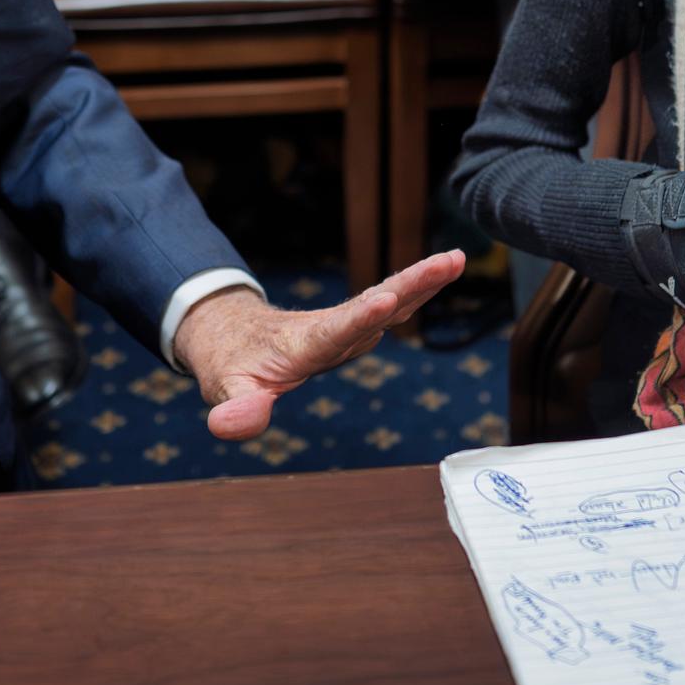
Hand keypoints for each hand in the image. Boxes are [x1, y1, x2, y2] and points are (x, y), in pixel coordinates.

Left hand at [174, 251, 465, 439]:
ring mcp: (344, 325)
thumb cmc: (231, 364)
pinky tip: (445, 274)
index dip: (360, 318)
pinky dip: (417, 291)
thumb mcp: (226, 389)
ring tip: (457, 259)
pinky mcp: (353, 325)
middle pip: (375, 304)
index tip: (386, 299)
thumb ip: (235, 409)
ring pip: (388, 300)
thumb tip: (227, 426)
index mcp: (304, 344)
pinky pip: (390, 306)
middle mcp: (330, 328)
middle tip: (448, 261)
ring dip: (422, 280)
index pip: (335, 331)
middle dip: (411, 283)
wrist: (231, 335)